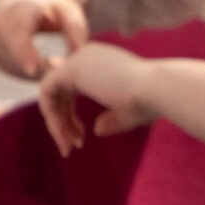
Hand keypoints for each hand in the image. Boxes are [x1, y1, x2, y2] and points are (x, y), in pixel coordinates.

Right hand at [0, 0, 90, 79]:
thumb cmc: (52, 7)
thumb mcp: (69, 12)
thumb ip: (76, 29)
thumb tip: (76, 51)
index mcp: (20, 9)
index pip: (17, 32)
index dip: (23, 51)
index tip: (32, 70)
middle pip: (16, 55)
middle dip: (41, 68)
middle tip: (62, 69)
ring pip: (13, 67)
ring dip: (36, 72)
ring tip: (54, 62)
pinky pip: (8, 70)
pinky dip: (26, 72)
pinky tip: (38, 63)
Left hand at [37, 42, 158, 155]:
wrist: (159, 91)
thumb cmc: (153, 102)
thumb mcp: (129, 114)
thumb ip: (112, 119)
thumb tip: (97, 129)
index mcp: (102, 63)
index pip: (73, 88)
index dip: (70, 116)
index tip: (80, 139)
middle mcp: (88, 56)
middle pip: (60, 93)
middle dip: (62, 123)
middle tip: (71, 148)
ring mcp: (78, 59)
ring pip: (50, 94)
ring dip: (56, 124)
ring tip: (67, 147)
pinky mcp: (72, 68)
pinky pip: (46, 93)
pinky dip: (51, 116)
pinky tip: (62, 135)